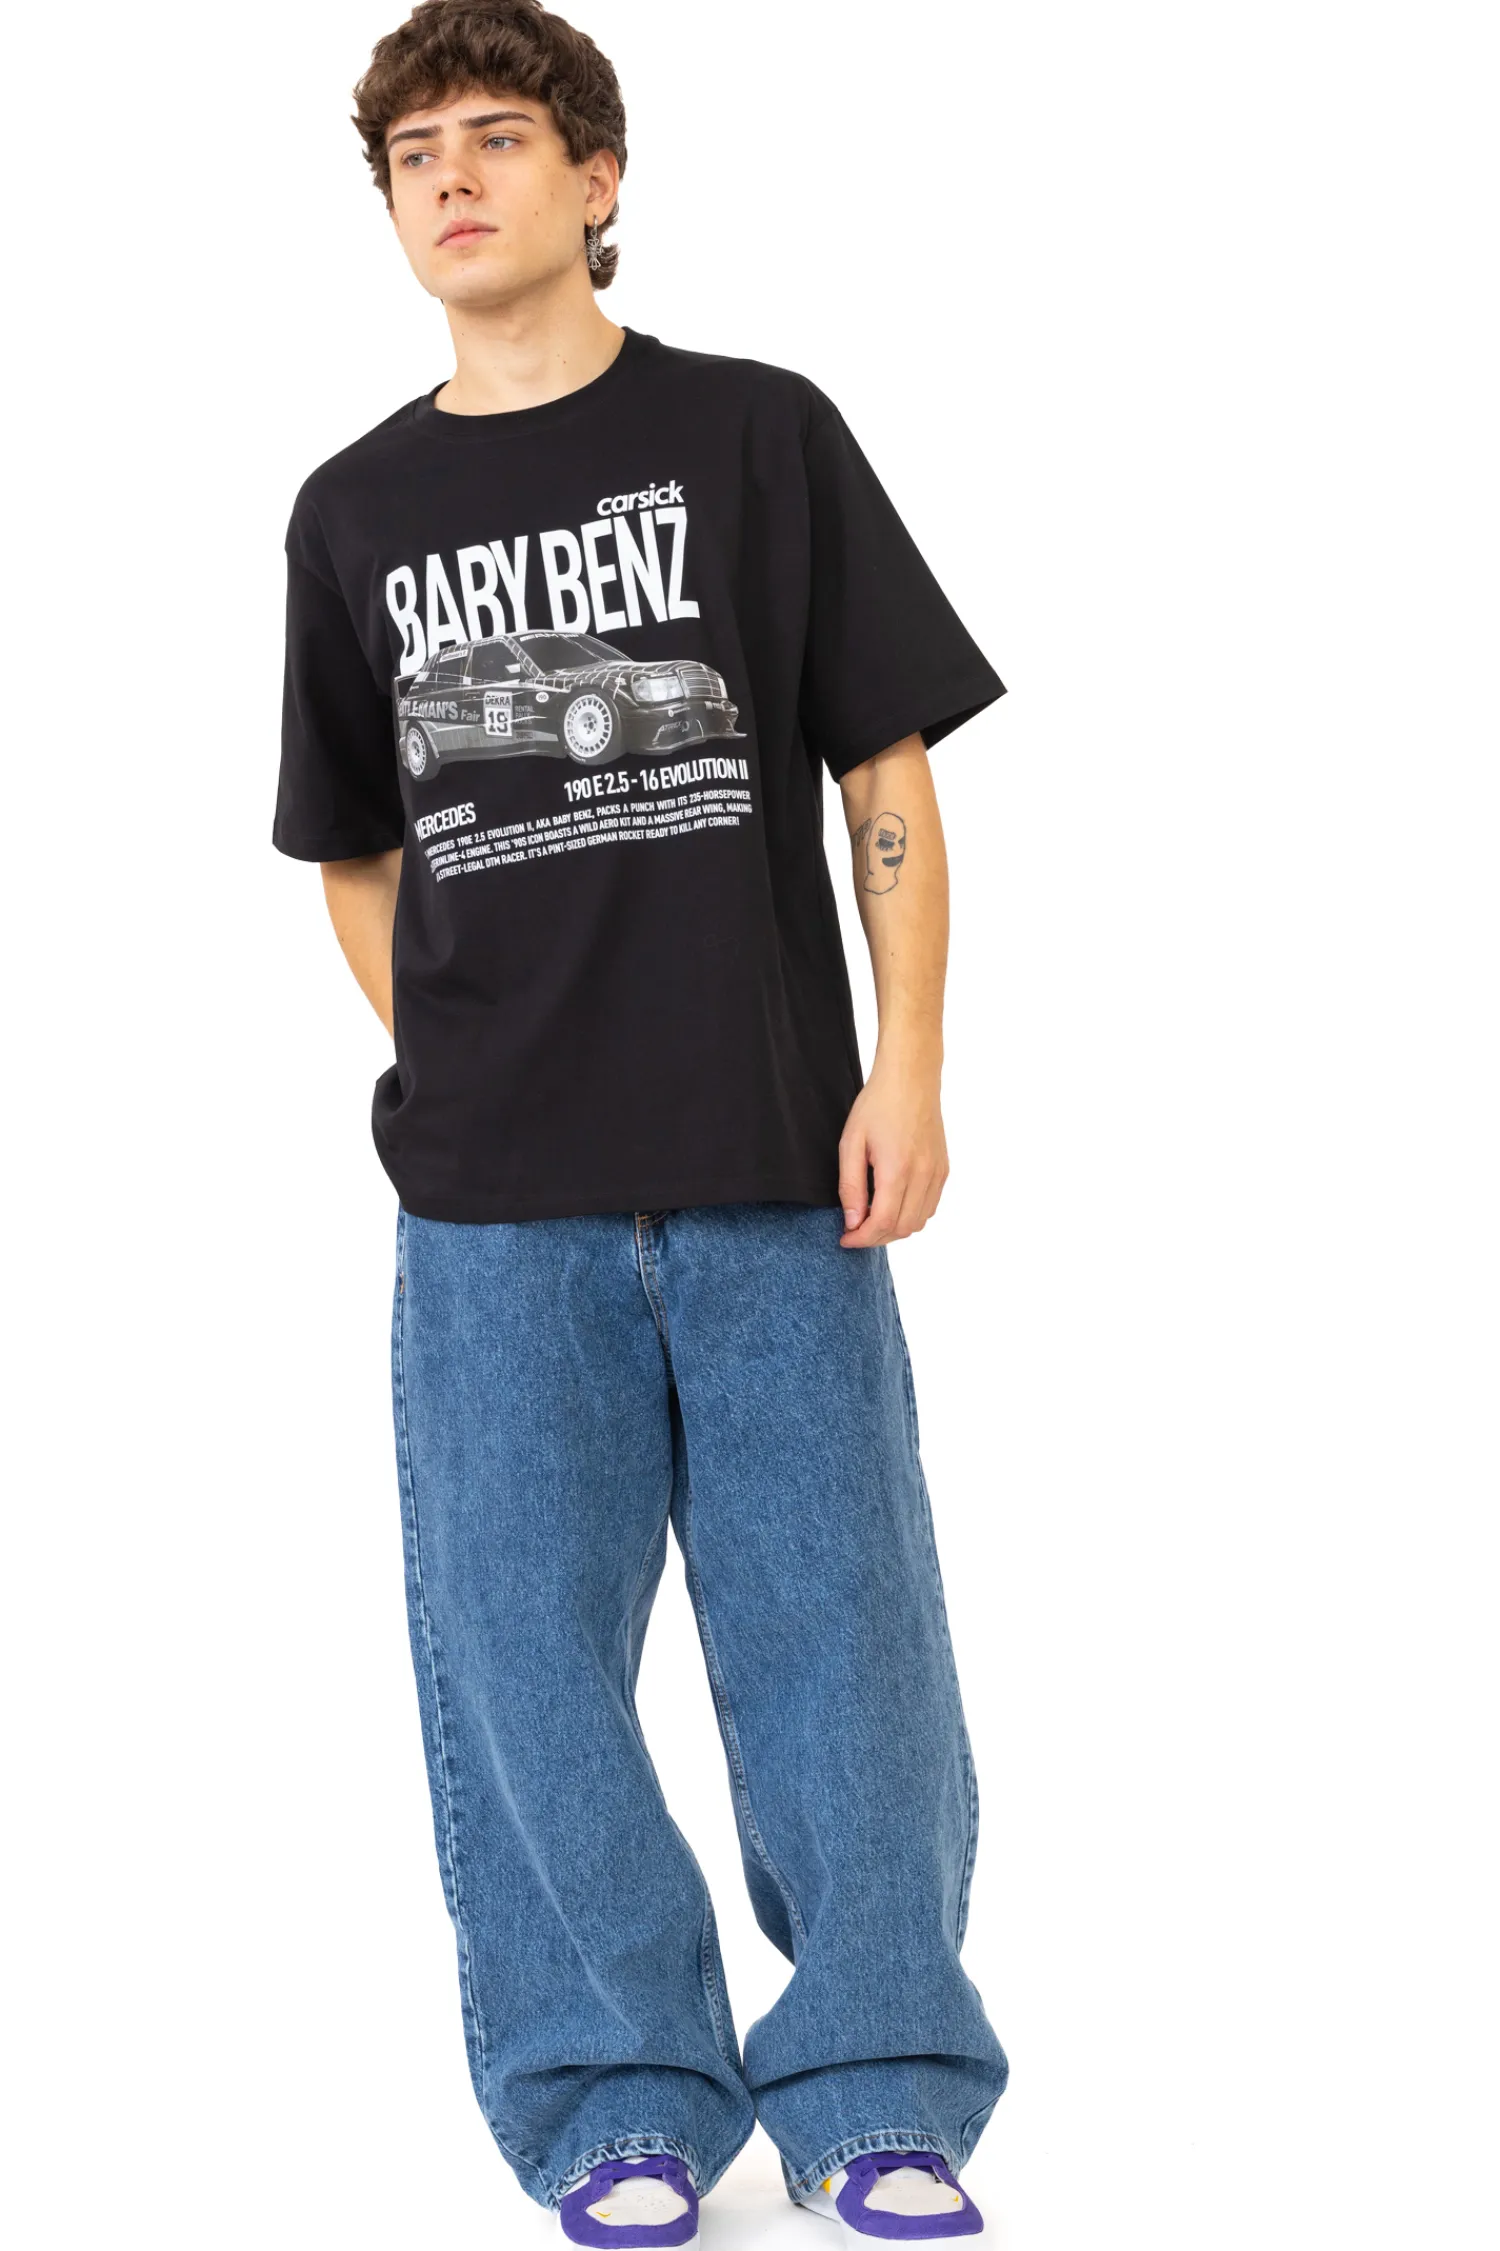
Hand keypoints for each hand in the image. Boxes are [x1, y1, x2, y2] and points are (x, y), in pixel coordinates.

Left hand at [837, 1056, 949, 1248]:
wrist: (911, 1080)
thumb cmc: (876, 1106)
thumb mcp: (851, 1143)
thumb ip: (851, 1186)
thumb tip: (853, 1221)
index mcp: (897, 1169)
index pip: (882, 1223)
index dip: (862, 1238)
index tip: (845, 1238)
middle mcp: (923, 1175)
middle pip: (902, 1228)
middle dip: (876, 1237)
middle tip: (855, 1230)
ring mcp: (937, 1173)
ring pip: (919, 1222)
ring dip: (894, 1229)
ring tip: (872, 1219)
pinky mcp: (943, 1169)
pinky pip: (930, 1207)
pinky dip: (911, 1215)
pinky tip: (893, 1205)